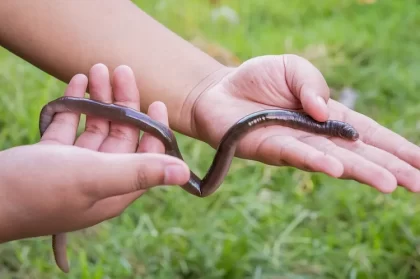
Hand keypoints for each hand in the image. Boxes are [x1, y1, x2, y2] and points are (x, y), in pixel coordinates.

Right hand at [0, 64, 189, 241]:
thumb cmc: (38, 189)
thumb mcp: (93, 176)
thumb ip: (139, 172)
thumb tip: (185, 174)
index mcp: (115, 190)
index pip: (148, 158)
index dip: (155, 130)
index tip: (156, 102)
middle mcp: (99, 180)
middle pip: (121, 137)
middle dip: (124, 103)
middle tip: (122, 70)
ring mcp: (74, 168)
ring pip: (95, 128)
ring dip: (99, 99)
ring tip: (98, 68)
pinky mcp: (51, 157)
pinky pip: (70, 126)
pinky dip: (75, 104)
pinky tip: (78, 82)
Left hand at [190, 55, 419, 192]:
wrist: (219, 91)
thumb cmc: (258, 80)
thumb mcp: (293, 68)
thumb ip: (312, 84)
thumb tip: (325, 111)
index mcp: (327, 116)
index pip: (368, 133)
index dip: (395, 146)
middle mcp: (316, 136)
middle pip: (358, 153)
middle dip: (389, 167)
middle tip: (418, 184)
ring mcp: (294, 145)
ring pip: (333, 160)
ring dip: (361, 171)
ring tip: (390, 183)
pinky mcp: (269, 147)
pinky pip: (296, 154)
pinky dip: (317, 161)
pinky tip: (337, 169)